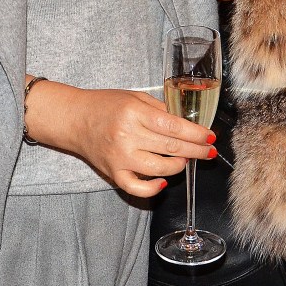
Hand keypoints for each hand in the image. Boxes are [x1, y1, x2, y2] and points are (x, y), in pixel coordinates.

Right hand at [24, 80, 215, 197]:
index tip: (210, 137)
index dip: (196, 134)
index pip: (174, 126)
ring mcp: (120, 157)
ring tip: (186, 160)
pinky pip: (136, 188)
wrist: (75, 118)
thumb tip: (188, 123)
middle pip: (171, 147)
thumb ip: (161, 109)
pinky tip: (164, 181)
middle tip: (210, 152)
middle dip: (197, 151)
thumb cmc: (106, 105)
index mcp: (134, 113)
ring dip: (179, 166)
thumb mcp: (135, 98)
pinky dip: (153, 188)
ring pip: (159, 168)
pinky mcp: (113, 173)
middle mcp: (127, 136)